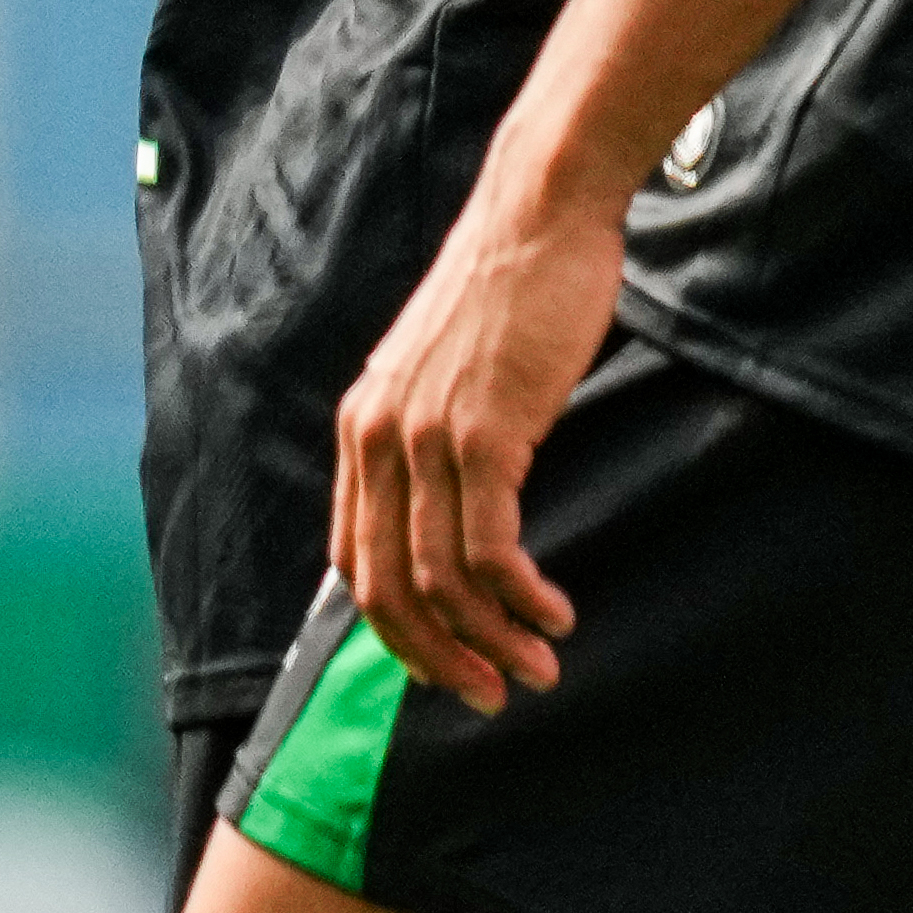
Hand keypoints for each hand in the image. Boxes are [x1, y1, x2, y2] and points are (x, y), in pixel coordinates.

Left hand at [327, 169, 621, 709]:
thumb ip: (438, 428)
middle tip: (488, 696)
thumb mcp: (452, 368)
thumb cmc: (513, 287)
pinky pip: (490, 548)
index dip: (398, 630)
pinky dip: (521, 598)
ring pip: (440, 580)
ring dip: (489, 642)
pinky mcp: (483, 436)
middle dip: (437, 660)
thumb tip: (463, 494)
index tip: (448, 662)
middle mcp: (377, 441)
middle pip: (387, 589)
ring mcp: (425, 439)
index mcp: (362, 431)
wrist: (540, 216)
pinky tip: (554, 614)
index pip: (357, 563)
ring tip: (537, 669)